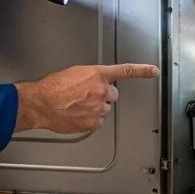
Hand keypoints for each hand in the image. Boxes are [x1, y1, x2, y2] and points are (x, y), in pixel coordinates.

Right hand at [15, 63, 159, 133]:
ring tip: (77, 106)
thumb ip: (90, 78)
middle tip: (86, 96)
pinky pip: (98, 121)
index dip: (142, 71)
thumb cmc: (52, 87)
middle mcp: (101, 90)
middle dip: (103, 95)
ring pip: (104, 109)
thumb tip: (94, 83)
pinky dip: (89, 119)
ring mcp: (99, 108)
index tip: (154, 71)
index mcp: (97, 74)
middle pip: (113, 95)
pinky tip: (76, 115)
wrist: (40, 103)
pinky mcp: (94, 122)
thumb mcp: (74, 73)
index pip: (125, 71)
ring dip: (95, 108)